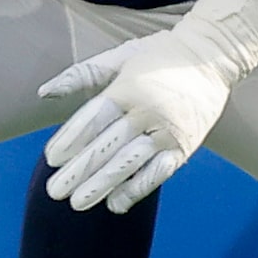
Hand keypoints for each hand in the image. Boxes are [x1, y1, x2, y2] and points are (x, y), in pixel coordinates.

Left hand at [38, 0, 257, 213]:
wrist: (213, 56)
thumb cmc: (159, 54)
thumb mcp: (120, 56)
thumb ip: (81, 74)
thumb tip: (44, 93)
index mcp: (128, 88)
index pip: (93, 119)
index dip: (71, 140)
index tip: (51, 159)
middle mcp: (147, 111)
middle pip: (107, 146)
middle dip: (79, 171)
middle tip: (54, 192)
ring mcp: (168, 131)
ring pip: (130, 163)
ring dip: (101, 185)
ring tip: (78, 203)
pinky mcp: (184, 146)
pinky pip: (158, 172)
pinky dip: (136, 189)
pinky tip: (115, 203)